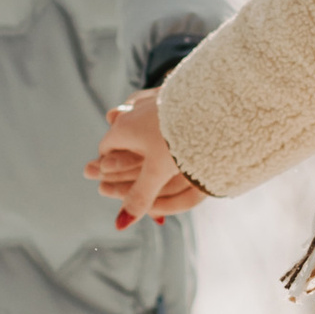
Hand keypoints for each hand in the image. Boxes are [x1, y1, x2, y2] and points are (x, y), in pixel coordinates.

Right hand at [86, 88, 207, 226]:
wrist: (209, 101)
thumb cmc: (179, 139)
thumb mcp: (157, 173)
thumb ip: (139, 197)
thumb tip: (119, 224)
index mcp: (123, 129)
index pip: (106, 150)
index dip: (109, 166)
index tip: (114, 178)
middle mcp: (131, 110)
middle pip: (119, 133)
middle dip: (123, 149)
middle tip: (130, 164)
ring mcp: (149, 97)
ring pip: (135, 114)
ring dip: (137, 128)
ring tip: (146, 142)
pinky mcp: (168, 89)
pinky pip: (153, 101)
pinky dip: (155, 113)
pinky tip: (166, 119)